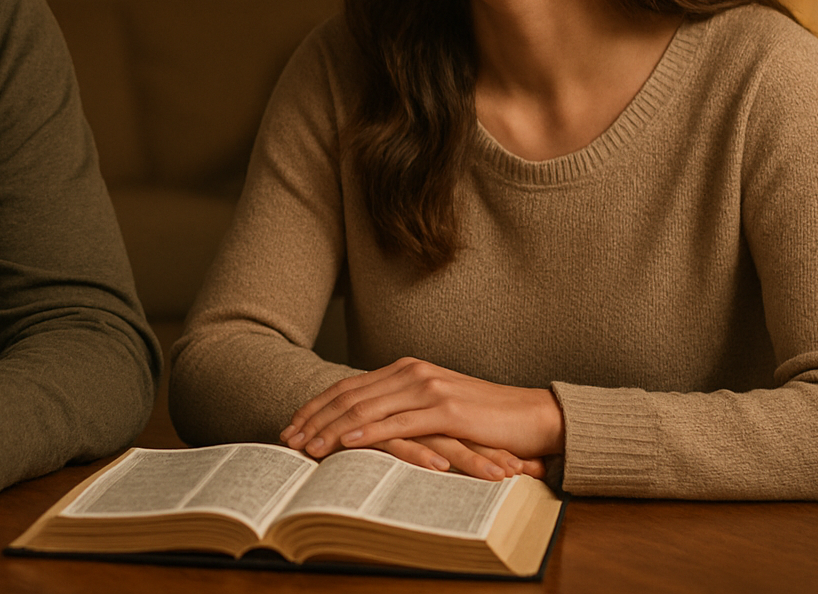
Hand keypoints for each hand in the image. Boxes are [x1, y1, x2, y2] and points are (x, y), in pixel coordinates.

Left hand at [279, 357, 562, 480]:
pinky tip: (346, 443)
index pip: (348, 387)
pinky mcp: (446, 409)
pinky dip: (368, 432)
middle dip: (314, 420)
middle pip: (349, 396)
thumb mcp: (434, 409)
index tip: (291, 426)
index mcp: (405, 370)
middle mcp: (411, 372)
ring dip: (332, 430)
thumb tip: (365, 428)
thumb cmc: (483, 419)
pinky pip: (398, 422)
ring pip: (367, 409)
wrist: (531, 415)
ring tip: (307, 447)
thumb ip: (402, 410)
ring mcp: (428, 388)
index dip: (315, 407)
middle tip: (287, 440)